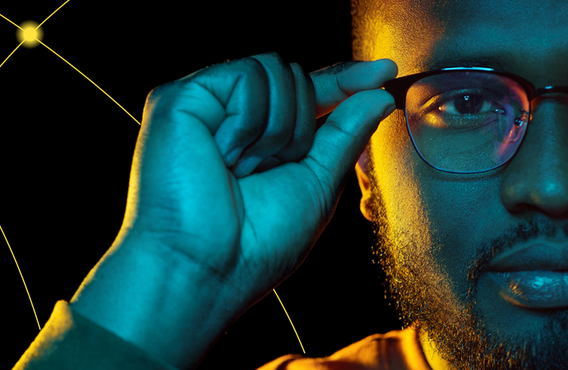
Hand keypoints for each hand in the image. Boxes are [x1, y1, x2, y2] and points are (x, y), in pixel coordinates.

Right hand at [123, 51, 395, 306]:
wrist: (207, 267)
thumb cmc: (257, 241)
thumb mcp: (318, 184)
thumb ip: (346, 133)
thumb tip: (378, 94)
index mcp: (262, 139)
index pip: (308, 95)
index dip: (344, 82)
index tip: (385, 72)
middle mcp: (233, 117)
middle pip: (296, 77)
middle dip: (303, 127)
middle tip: (269, 169)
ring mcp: (207, 105)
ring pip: (275, 70)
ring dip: (277, 130)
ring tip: (242, 168)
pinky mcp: (181, 97)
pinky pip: (245, 76)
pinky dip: (251, 120)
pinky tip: (225, 155)